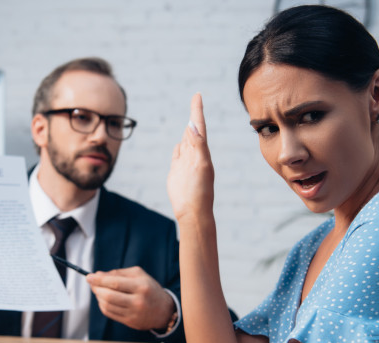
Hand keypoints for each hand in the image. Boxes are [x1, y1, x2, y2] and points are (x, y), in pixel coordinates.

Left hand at [86, 266, 175, 330]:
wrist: (164, 310)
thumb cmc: (149, 289)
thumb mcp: (139, 275)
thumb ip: (118, 273)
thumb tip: (98, 275)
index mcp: (141, 286)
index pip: (114, 283)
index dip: (99, 280)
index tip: (89, 277)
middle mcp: (138, 301)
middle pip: (109, 296)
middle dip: (96, 289)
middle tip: (92, 284)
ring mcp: (134, 313)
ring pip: (107, 306)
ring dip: (98, 297)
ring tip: (98, 291)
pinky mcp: (130, 322)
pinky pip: (110, 314)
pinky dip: (103, 306)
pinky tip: (103, 300)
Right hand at [167, 93, 214, 221]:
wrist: (192, 212)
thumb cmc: (200, 192)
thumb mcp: (201, 166)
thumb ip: (197, 146)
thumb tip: (192, 126)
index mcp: (202, 151)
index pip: (199, 127)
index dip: (197, 111)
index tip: (197, 95)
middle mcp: (194, 154)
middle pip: (193, 130)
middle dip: (194, 115)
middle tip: (196, 101)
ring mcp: (185, 163)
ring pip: (185, 141)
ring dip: (187, 130)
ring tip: (190, 118)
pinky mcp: (176, 171)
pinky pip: (177, 154)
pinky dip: (178, 146)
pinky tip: (180, 143)